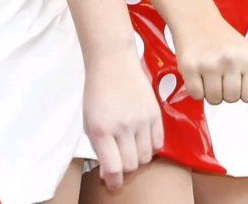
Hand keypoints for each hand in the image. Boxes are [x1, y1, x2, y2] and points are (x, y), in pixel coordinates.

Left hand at [82, 46, 162, 190]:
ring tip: (131, 147)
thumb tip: (109, 173)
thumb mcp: (89, 121)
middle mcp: (122, 126)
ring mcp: (141, 120)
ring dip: (139, 158)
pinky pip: (158, 142)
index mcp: (101, 129)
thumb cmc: (97, 91)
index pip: (113, 168)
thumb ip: (99, 147)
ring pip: (146, 157)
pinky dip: (151, 147)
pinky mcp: (155, 113)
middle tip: (121, 162)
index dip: (114, 182)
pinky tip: (142, 139)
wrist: (112, 62)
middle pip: (132, 165)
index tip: (113, 185)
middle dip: (125, 169)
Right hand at [168, 15, 247, 112]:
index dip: (241, 90)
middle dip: (225, 90)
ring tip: (209, 72)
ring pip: (213, 99)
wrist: (198, 20)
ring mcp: (209, 63)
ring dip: (210, 91)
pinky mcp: (189, 66)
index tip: (235, 75)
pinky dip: (196, 90)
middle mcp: (230, 60)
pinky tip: (198, 73)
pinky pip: (196, 95)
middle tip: (220, 71)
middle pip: (231, 99)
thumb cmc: (227, 42)